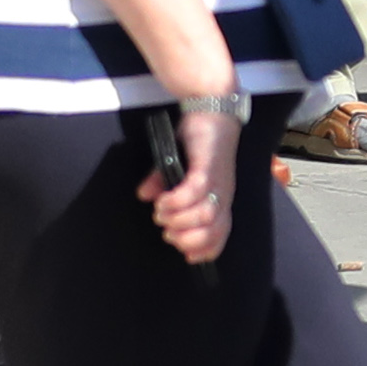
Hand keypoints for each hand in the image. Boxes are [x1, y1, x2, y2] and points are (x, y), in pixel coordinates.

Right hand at [139, 99, 235, 266]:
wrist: (212, 110)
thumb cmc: (198, 142)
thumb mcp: (178, 169)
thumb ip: (162, 185)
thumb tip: (145, 197)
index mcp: (220, 199)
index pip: (221, 234)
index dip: (205, 250)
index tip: (185, 255)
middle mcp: (222, 194)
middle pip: (212, 231)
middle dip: (186, 239)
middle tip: (167, 230)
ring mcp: (216, 181)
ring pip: (204, 216)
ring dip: (177, 219)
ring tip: (162, 212)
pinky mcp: (207, 166)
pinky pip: (195, 192)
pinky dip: (175, 202)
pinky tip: (162, 200)